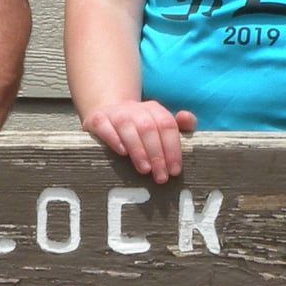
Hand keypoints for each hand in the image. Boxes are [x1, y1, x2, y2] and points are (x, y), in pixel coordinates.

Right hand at [81, 99, 196, 184]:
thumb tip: (188, 119)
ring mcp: (115, 113)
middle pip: (149, 128)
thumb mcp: (160, 127)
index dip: (173, 148)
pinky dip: (114, 139)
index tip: (175, 170)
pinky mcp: (97, 119)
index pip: (167, 125)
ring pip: (127, 126)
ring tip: (145, 170)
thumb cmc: (139, 130)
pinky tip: (122, 153)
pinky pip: (104, 126)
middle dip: (157, 154)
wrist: (107, 116)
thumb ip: (180, 126)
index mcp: (154, 109)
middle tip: (160, 177)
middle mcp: (135, 108)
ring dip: (138, 149)